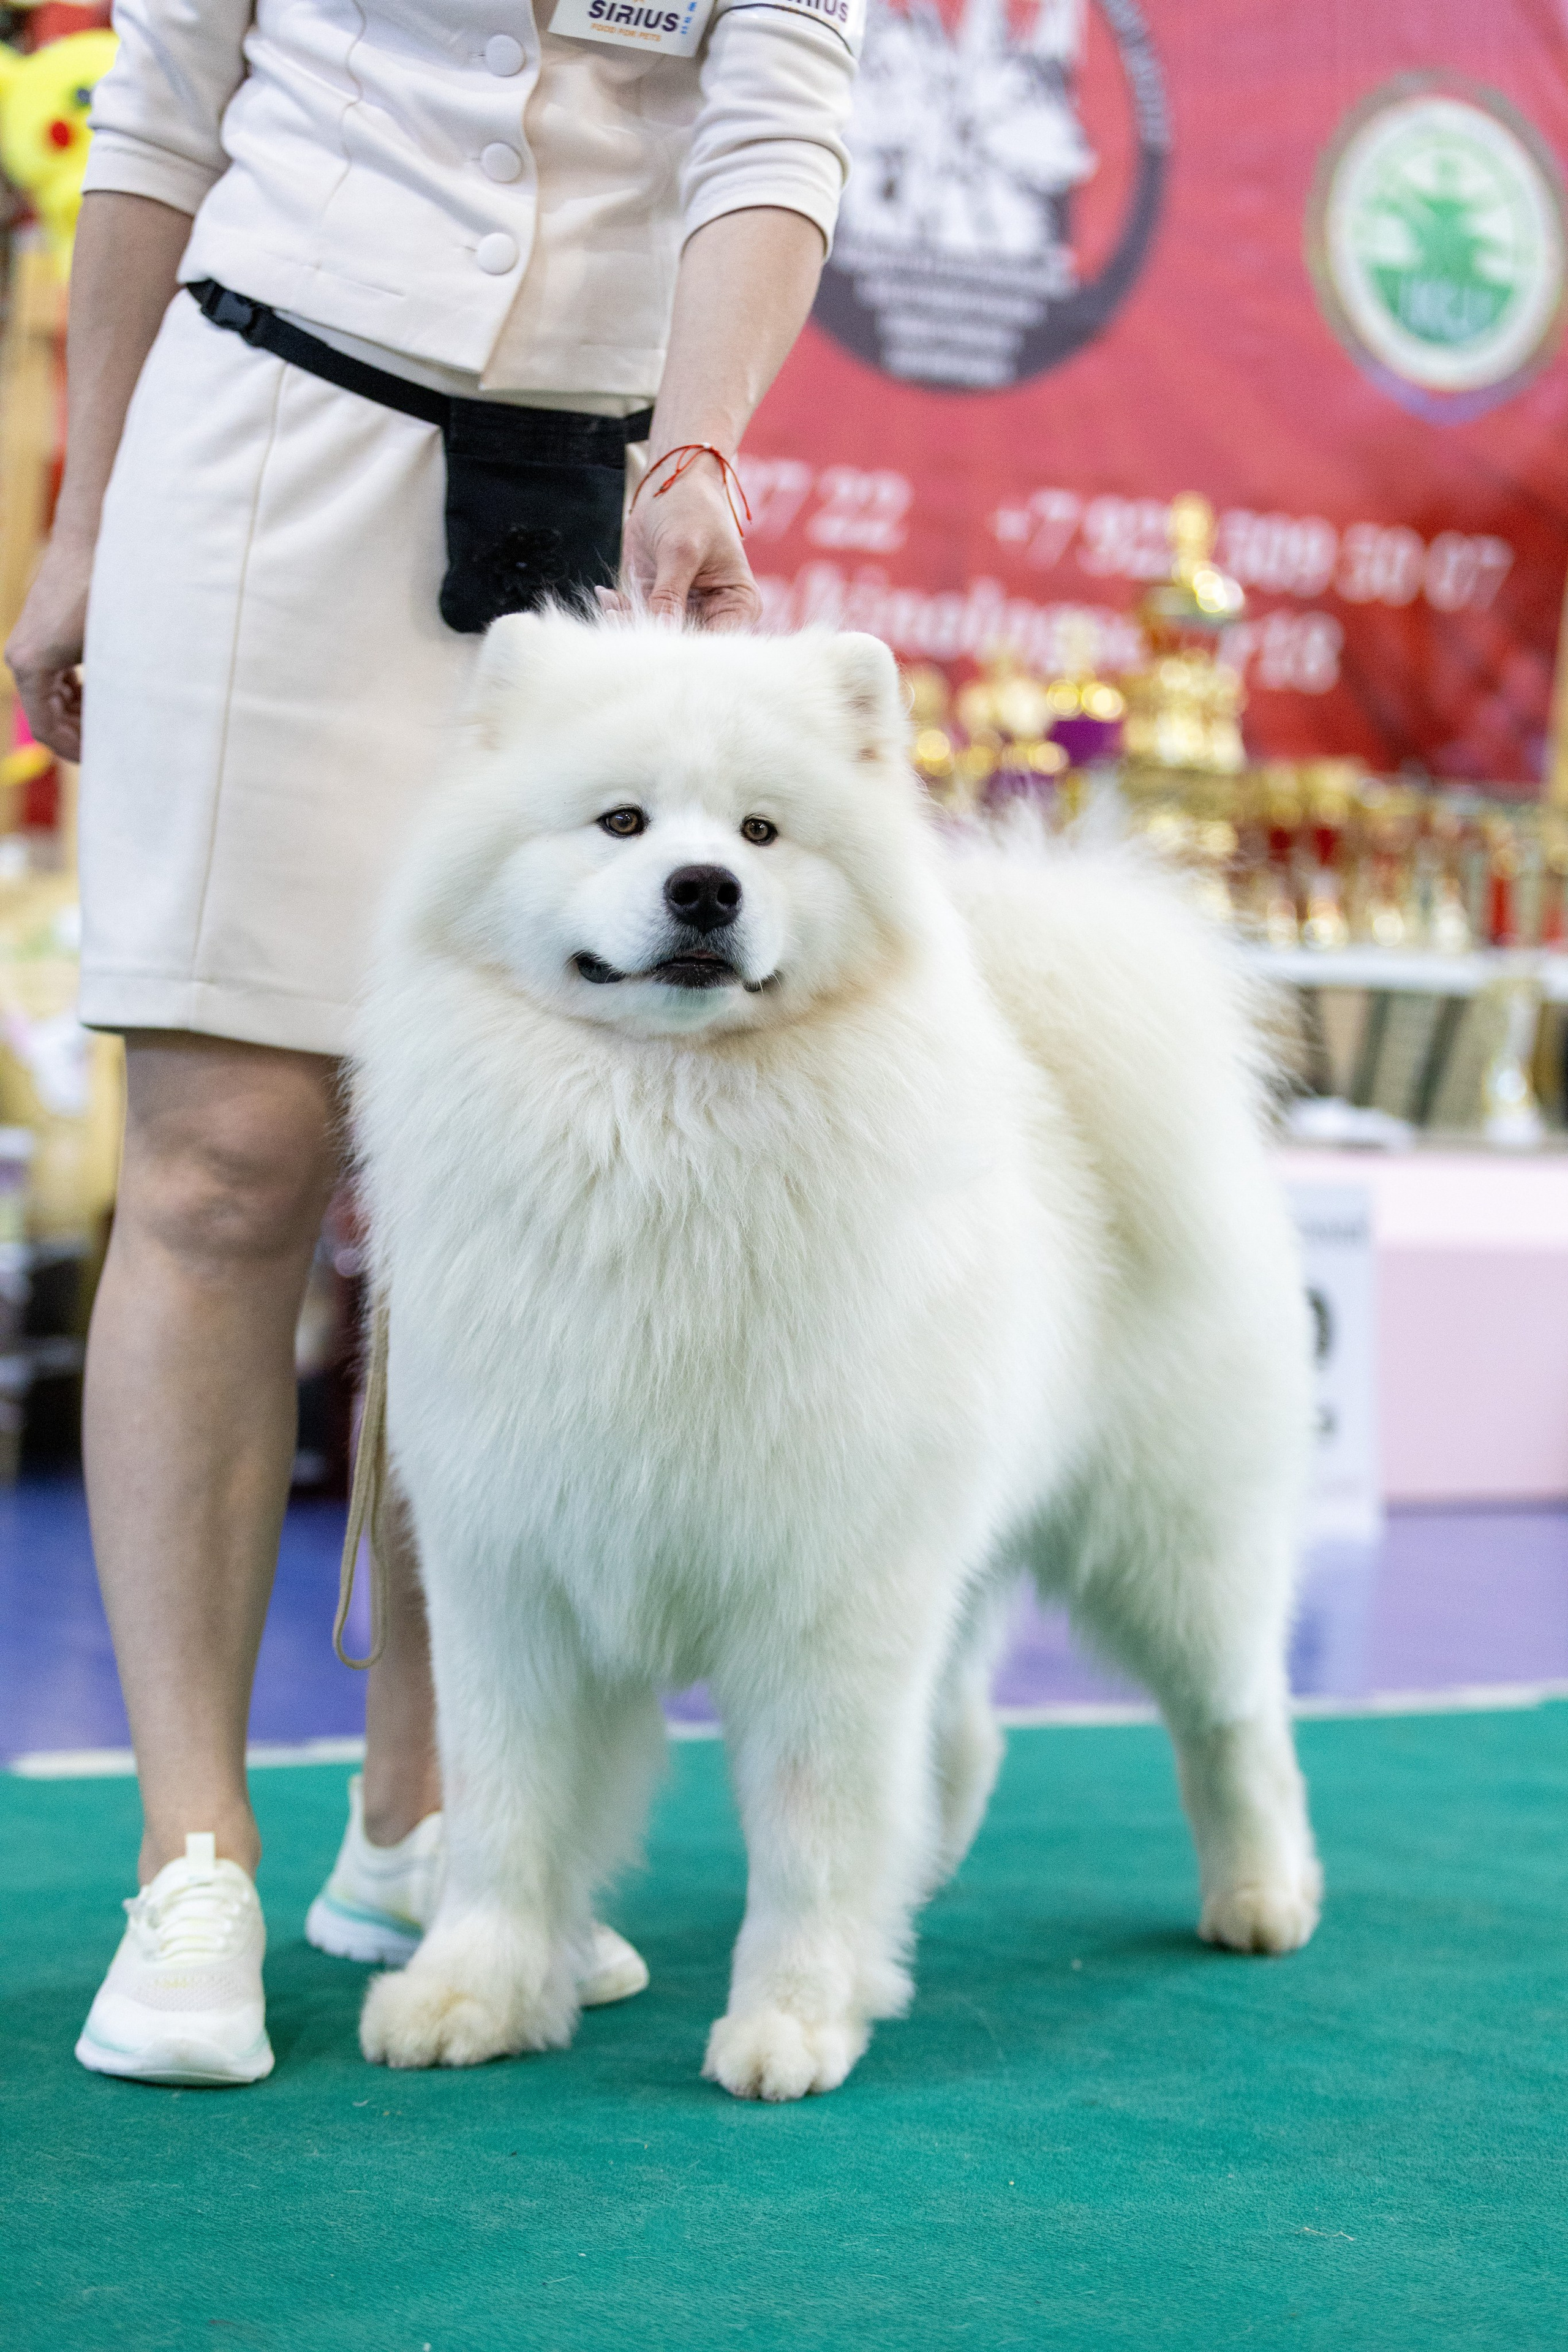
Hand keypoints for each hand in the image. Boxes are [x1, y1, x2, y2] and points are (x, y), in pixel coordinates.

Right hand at [5, 530, 94, 760]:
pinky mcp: (40, 633)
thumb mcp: (112, 650)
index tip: (104, 760)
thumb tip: (131, 731)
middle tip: (115, 747)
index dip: (74, 750)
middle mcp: (20, 656)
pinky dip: (76, 692)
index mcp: (30, 666)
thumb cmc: (105, 593)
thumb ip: (110, 692)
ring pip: (50, 697)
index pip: (45, 729)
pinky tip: (107, 696)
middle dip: (79, 735)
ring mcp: (28, 644)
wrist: (92, 541)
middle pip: (46, 716)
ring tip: (115, 724)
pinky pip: (53, 676)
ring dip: (79, 714)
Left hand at [622, 451, 758, 630]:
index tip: (650, 639)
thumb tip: (662, 636)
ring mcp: (686, 611)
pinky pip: (637, 619)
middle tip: (617, 619)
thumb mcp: (682, 550)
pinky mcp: (658, 603)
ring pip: (656, 635)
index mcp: (739, 606)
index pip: (714, 642)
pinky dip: (619, 612)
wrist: (671, 482)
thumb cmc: (691, 508)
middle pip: (684, 644)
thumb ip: (670, 595)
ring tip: (610, 604)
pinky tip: (606, 595)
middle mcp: (716, 616)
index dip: (683, 646)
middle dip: (649, 636)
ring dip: (628, 624)